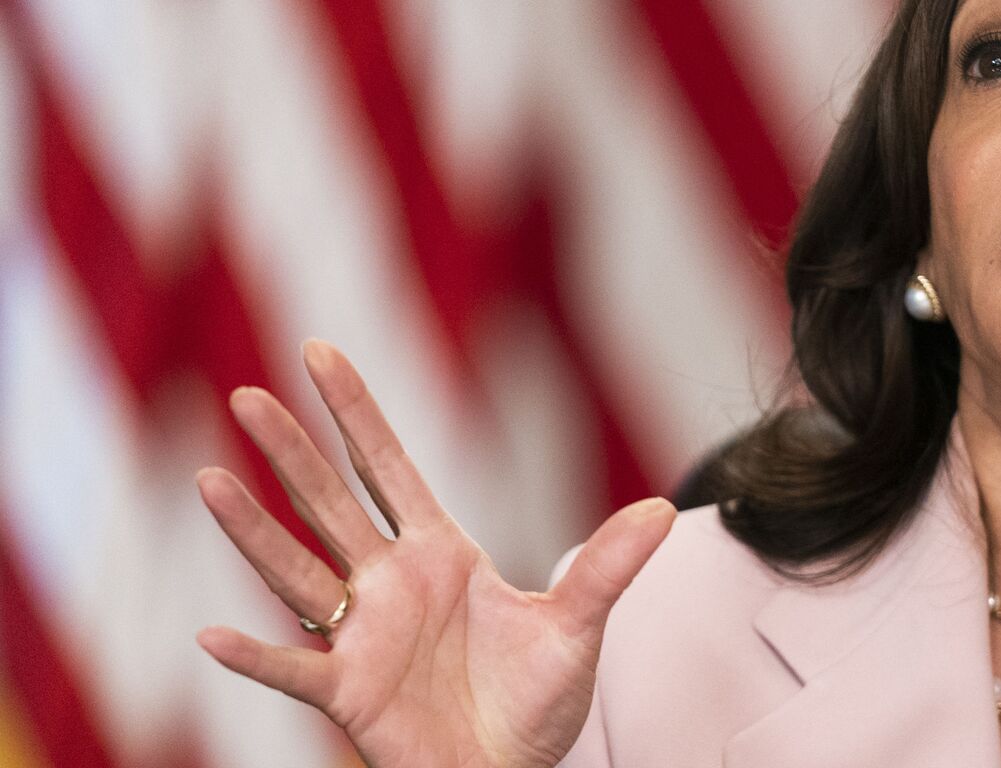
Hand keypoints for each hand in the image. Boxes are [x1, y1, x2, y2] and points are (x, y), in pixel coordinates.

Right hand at [195, 341, 675, 767]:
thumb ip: (607, 567)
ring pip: (297, 572)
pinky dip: (256, 657)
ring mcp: (362, 636)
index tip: (319, 352)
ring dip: (253, 531)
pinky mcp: (349, 693)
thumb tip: (664, 509)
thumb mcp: (578, 628)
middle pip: (331, 505)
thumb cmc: (535, 703)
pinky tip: (213, 634)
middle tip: (246, 393)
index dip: (355, 413)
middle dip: (292, 451)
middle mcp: (389, 585)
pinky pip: (294, 672)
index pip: (388, 468)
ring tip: (210, 478)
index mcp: (440, 555)